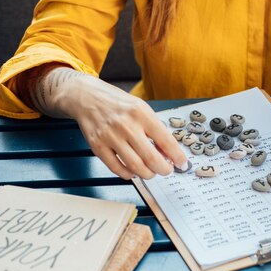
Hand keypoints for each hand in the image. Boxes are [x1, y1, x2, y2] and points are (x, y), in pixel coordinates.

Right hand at [25, 66, 187, 179]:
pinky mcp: (97, 146)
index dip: (177, 157)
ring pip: (135, 167)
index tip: (183, 164)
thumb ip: (154, 130)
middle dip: (164, 169)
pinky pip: (117, 168)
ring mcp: (110, 137)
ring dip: (147, 174)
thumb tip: (169, 153)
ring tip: (150, 171)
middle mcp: (126, 125)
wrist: (86, 97)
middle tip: (166, 170)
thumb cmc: (117, 104)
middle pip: (151, 159)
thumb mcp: (141, 109)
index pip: (166, 141)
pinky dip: (128, 174)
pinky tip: (133, 171)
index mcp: (141, 114)